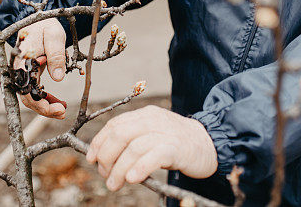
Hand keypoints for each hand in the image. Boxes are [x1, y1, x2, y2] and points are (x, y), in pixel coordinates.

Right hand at [15, 18, 67, 118]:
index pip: (27, 89)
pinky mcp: (29, 74)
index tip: (56, 109)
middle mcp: (19, 69)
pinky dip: (45, 98)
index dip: (40, 103)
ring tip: (62, 110)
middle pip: (27, 97)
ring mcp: (23, 73)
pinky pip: (35, 90)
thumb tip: (58, 78)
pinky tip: (57, 103)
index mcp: (22, 61)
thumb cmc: (45, 26)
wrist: (38, 20)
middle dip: (44, 109)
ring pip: (30, 96)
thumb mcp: (54, 36)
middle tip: (62, 113)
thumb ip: (55, 55)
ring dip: (45, 106)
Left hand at [86, 105, 217, 190]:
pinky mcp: (177, 148)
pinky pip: (154, 156)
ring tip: (114, 184)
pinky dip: (140, 167)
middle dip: (107, 156)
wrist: (210, 144)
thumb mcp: (152, 134)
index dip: (99, 141)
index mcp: (145, 115)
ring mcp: (166, 133)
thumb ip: (133, 140)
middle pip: (121, 135)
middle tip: (105, 174)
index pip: (115, 124)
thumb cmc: (176, 143)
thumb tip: (104, 157)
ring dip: (119, 168)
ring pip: (134, 148)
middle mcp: (153, 120)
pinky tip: (132, 179)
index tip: (91, 159)